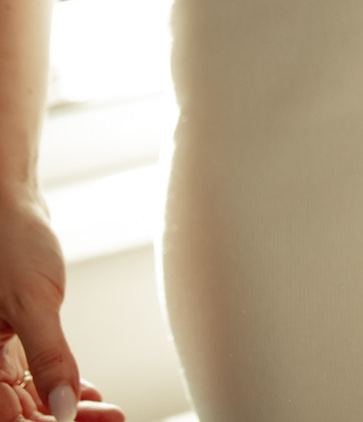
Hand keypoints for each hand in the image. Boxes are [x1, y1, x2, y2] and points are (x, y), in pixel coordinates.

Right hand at [0, 202, 97, 421]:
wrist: (5, 206)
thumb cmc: (8, 242)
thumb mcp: (32, 302)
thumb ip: (49, 357)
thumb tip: (64, 409)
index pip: (5, 415)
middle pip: (16, 411)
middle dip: (60, 420)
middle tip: (110, 419)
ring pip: (25, 398)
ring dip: (64, 408)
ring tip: (108, 411)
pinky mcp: (5, 342)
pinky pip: (28, 377)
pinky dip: (57, 387)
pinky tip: (88, 393)